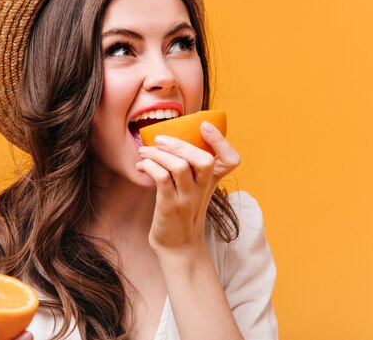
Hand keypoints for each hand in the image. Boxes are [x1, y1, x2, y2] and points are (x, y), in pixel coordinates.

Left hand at [136, 121, 240, 254]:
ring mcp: (187, 199)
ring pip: (179, 166)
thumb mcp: (192, 189)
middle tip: (158, 139)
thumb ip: (189, 169)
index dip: (221, 141)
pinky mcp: (170, 207)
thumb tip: (168, 139)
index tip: (204, 126)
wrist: (177, 248)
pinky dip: (149, 166)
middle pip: (203, 159)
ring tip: (144, 151)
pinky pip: (161, 179)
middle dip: (179, 143)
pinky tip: (141, 166)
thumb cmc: (181, 213)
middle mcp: (203, 190)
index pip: (231, 160)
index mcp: (210, 182)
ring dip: (158, 154)